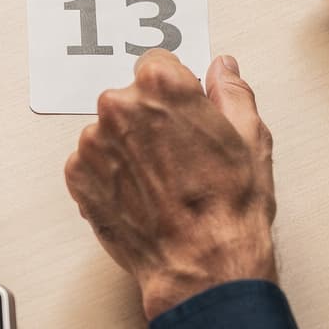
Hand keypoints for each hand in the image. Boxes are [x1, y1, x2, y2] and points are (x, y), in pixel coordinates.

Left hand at [64, 50, 277, 319]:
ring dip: (128, 147)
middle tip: (179, 155)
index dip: (175, 90)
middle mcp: (120, 107)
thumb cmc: (227, 208)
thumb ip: (232, 92)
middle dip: (150, 119)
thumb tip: (223, 70)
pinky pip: (91, 162)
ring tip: (161, 182)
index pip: (157, 63)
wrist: (200, 265)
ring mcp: (94, 142)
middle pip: (130, 97)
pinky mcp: (78, 176)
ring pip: (109, 131)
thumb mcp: (250, 138)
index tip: (184, 111)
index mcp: (161, 86)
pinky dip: (110, 175)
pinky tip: (140, 195)